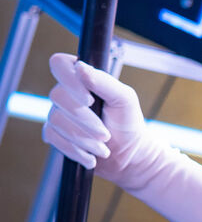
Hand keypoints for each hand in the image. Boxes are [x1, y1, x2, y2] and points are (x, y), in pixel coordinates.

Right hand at [42, 55, 163, 187]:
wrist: (128, 155)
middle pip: (58, 97)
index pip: (60, 64)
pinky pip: (54, 138)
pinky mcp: (55, 134)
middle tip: (106, 134)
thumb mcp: (124, 99)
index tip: (90, 100)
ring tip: (103, 148)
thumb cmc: (128, 122)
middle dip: (85, 120)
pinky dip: (76, 151)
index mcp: (83, 78)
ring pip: (56, 121)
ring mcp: (58, 113)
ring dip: (84, 139)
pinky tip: (91, 157)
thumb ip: (104, 82)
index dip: (70, 81)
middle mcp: (66, 93)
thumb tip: (80, 67)